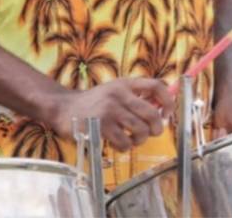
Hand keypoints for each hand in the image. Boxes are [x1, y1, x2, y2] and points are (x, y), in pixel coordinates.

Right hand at [44, 78, 174, 151]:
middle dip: (156, 128)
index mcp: (124, 83)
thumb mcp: (114, 91)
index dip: (168, 101)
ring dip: (139, 140)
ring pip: (141, 130)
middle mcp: (119, 94)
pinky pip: (125, 142)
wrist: (63, 108)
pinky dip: (125, 147)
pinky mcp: (101, 126)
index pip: (156, 86)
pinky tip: (118, 142)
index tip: (167, 113)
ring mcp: (110, 110)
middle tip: (149, 133)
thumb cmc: (93, 103)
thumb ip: (135, 97)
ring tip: (131, 139)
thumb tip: (162, 109)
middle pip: (152, 114)